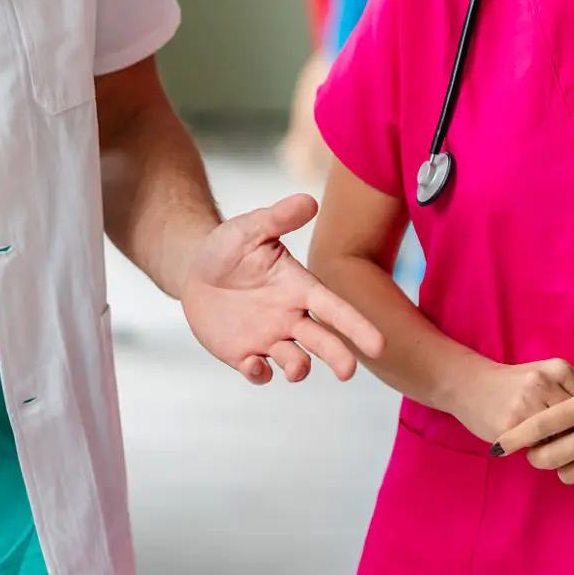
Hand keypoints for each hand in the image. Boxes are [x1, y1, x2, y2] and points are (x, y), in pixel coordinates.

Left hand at [181, 194, 385, 383]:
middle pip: (323, 341)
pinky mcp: (243, 355)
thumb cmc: (230, 247)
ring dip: (299, 368)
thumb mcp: (251, 228)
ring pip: (295, 362)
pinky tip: (252, 364)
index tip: (379, 345)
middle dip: (338, 356)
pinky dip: (259, 373)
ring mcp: (269, 339)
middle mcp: (291, 317)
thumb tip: (310, 201)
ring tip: (297, 367)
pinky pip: (259, 372)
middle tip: (347, 371)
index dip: (357, 326)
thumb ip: (279, 217)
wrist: (194, 270)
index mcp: (299, 288)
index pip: (335, 309)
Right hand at [448, 357, 573, 446]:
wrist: (470, 385)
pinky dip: (544, 451)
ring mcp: (527, 405)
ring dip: (563, 446)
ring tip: (556, 443)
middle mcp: (544, 383)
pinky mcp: (512, 426)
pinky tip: (538, 445)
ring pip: (561, 437)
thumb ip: (570, 391)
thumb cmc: (514, 383)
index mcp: (557, 368)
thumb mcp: (545, 375)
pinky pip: (540, 447)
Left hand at [493, 365, 573, 489]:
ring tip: (569, 455)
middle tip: (535, 453)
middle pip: (551, 456)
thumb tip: (534, 397)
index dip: (516, 437)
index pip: (543, 423)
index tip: (497, 446)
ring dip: (561, 467)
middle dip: (535, 458)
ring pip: (569, 474)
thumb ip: (566, 384)